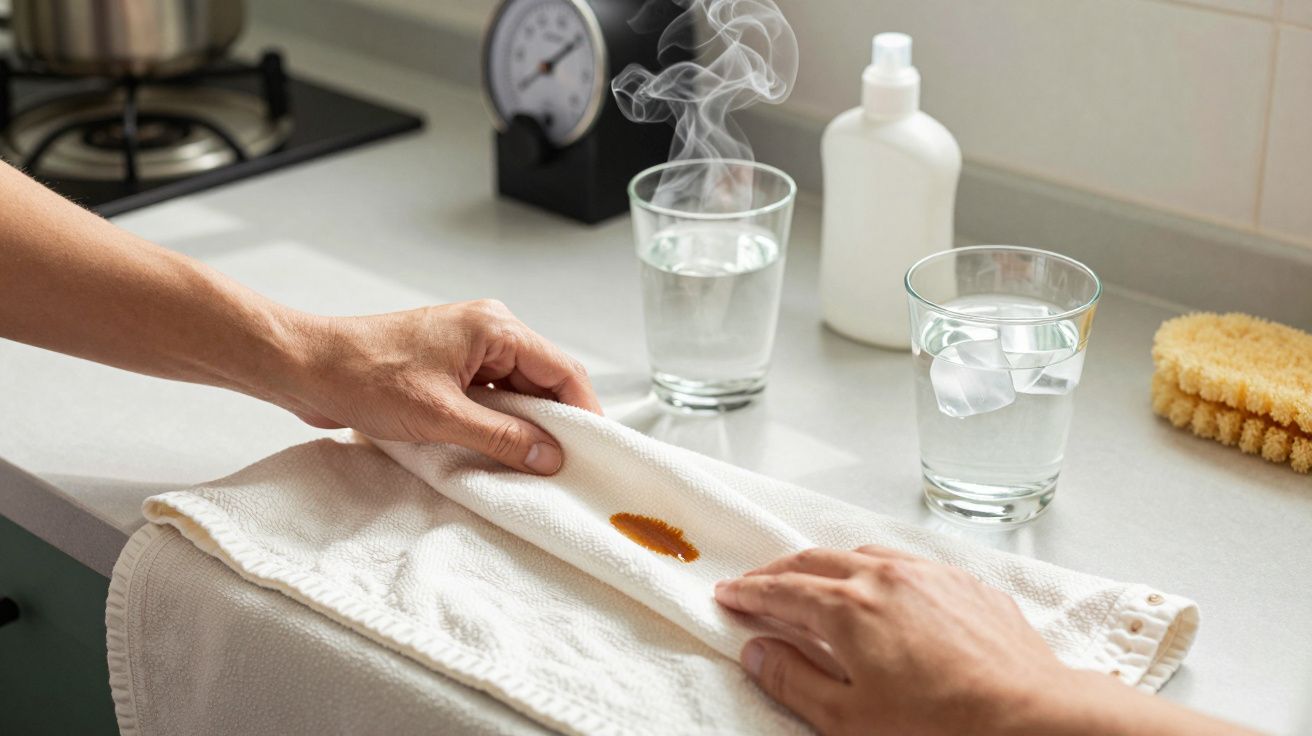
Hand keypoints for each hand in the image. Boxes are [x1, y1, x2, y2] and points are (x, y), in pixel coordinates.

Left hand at [279, 299, 599, 474]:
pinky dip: (498, 423)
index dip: (584, 412)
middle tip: (567, 466)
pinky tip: (500, 451)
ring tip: (534, 465)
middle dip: (555, 423)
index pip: (563, 370)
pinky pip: (491, 396)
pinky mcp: (448, 367)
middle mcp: (488, 331)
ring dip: (524, 426)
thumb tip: (550, 456)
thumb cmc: (363, 375)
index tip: (595, 451)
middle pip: (544, 380)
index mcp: (495, 327)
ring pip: (517, 391)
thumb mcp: (442, 416)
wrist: (305, 366)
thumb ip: (502, 438)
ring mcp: (467, 349)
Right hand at [715, 546, 1066, 735]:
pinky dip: (883, 572)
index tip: (729, 595)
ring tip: (819, 581)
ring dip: (832, 564)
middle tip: (759, 583)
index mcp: (849, 607)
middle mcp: (887, 576)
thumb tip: (757, 651)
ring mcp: (932, 575)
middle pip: (818, 560)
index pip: (782, 589)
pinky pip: (912, 565)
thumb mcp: (848, 718)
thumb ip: (794, 680)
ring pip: (867, 553)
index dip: (750, 592)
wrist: (1030, 719)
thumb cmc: (939, 727)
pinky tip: (888, 593)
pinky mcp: (969, 586)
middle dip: (781, 569)